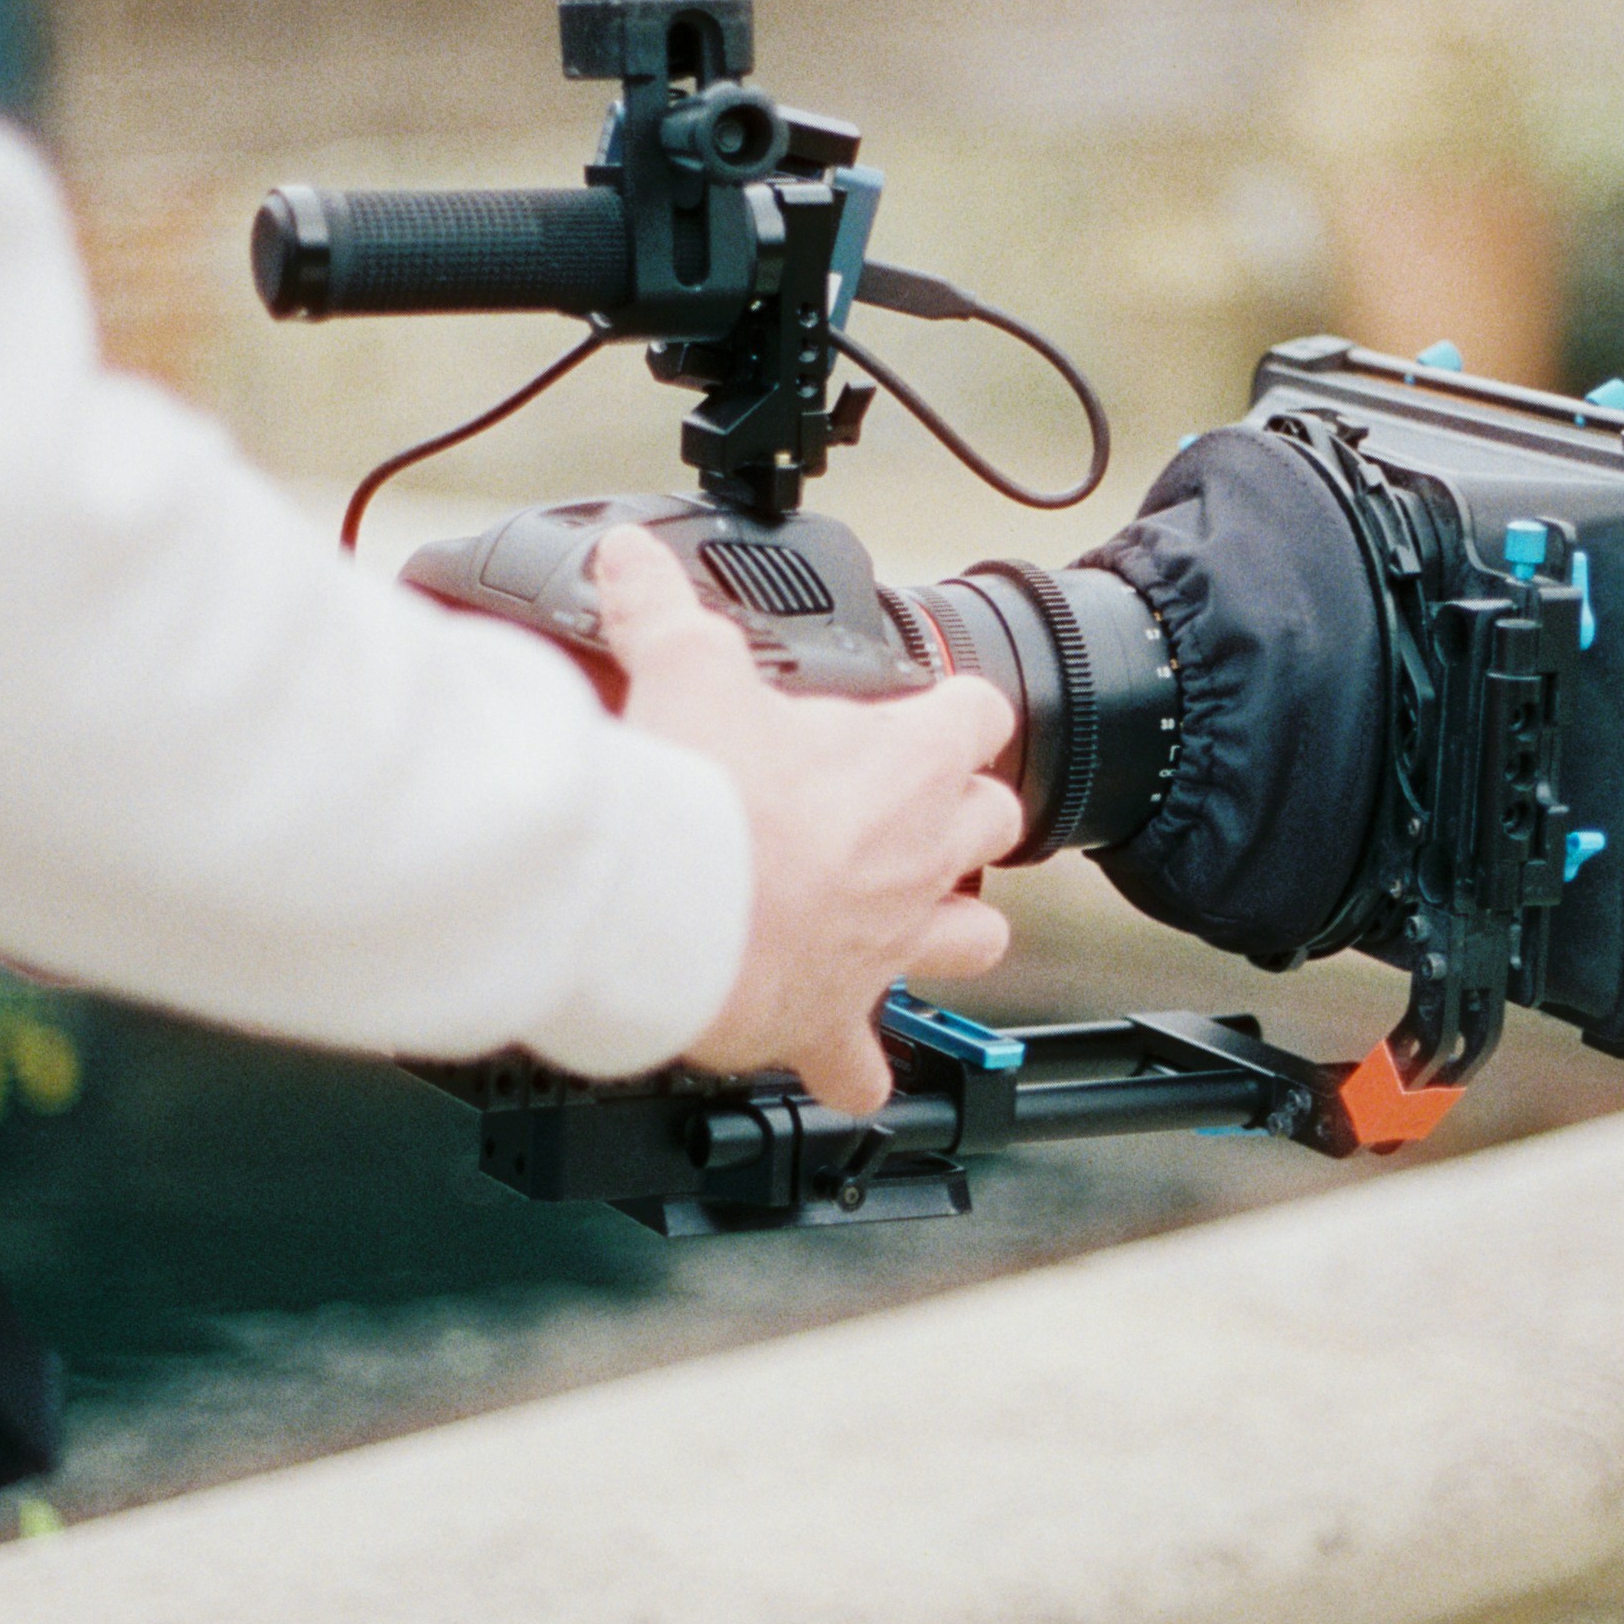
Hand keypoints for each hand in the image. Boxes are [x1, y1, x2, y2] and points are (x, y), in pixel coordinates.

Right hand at [593, 528, 1019, 1115]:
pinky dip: (854, 1067)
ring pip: (974, 938)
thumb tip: (630, 556)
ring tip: (903, 922)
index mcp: (905, 761)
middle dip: (961, 815)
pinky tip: (838, 1064)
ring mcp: (889, 941)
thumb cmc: (698, 792)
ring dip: (947, 930)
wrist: (669, 908)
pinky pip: (865, 1064)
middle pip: (993, 823)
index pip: (976, 712)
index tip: (930, 708)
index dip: (953, 708)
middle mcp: (919, 854)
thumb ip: (661, 607)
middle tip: (903, 810)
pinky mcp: (837, 1018)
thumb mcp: (682, 667)